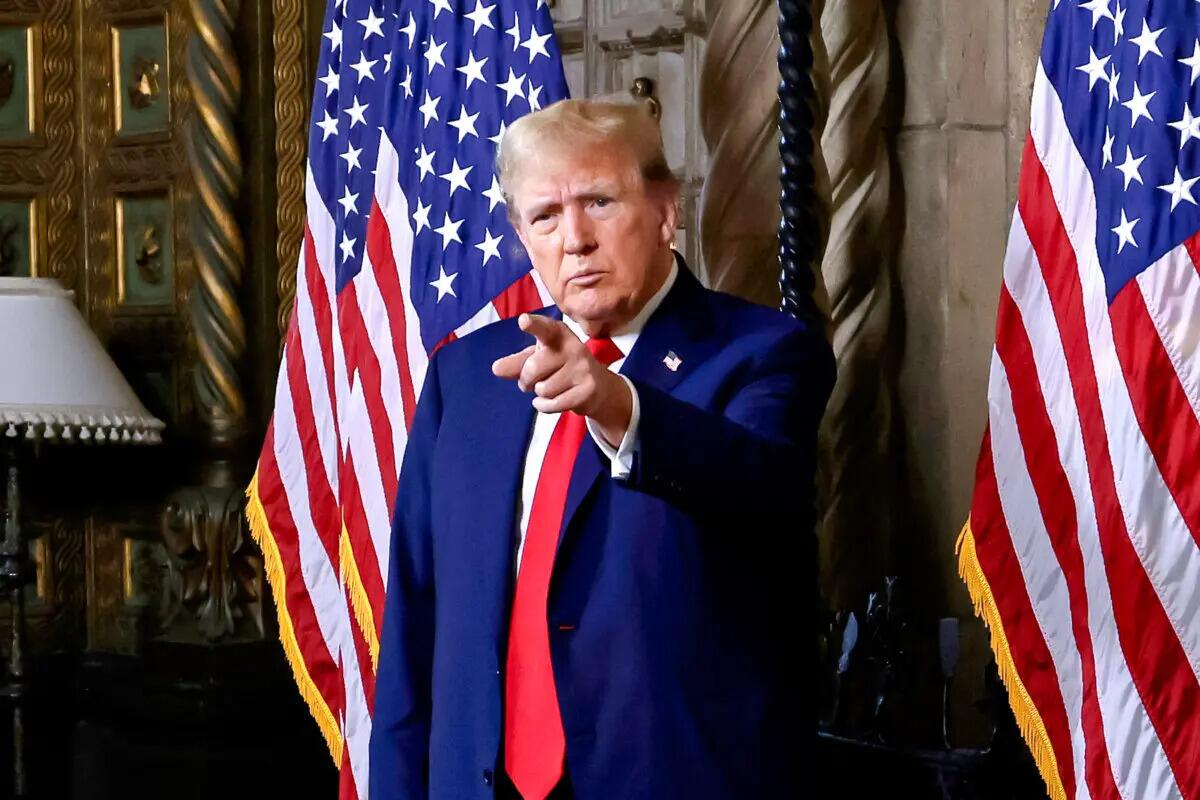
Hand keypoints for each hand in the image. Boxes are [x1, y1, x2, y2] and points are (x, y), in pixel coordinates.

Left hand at [492, 314, 632, 445]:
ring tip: (552, 387)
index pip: (544, 328)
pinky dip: (545, 406)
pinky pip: (553, 404)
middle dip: (527, 380)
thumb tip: (496, 369)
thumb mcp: (537, 360)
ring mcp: (583, 369)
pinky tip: (553, 400)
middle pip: (532, 368)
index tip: (523, 321)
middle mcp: (573, 347)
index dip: (533, 325)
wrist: (598, 388)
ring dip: (541, 394)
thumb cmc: (560, 368)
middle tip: (535, 380)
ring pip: (543, 389)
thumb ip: (516, 363)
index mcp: (558, 334)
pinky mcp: (587, 390)